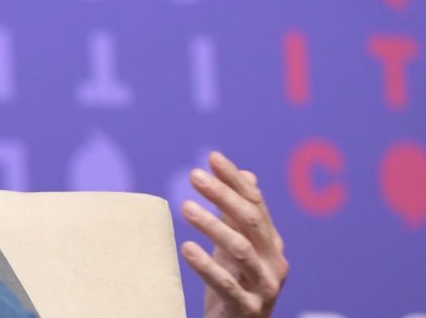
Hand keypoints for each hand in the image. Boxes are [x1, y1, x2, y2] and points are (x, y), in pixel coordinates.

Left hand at [179, 152, 289, 317]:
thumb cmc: (235, 286)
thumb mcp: (236, 249)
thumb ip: (240, 216)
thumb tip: (247, 174)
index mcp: (272, 244)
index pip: (256, 204)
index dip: (236, 180)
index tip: (212, 157)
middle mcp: (274, 262)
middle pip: (252, 221)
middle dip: (223, 195)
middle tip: (194, 176)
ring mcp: (265, 286)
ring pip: (241, 249)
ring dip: (213, 226)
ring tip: (185, 207)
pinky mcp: (248, 308)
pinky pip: (226, 284)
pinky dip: (206, 266)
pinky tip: (186, 248)